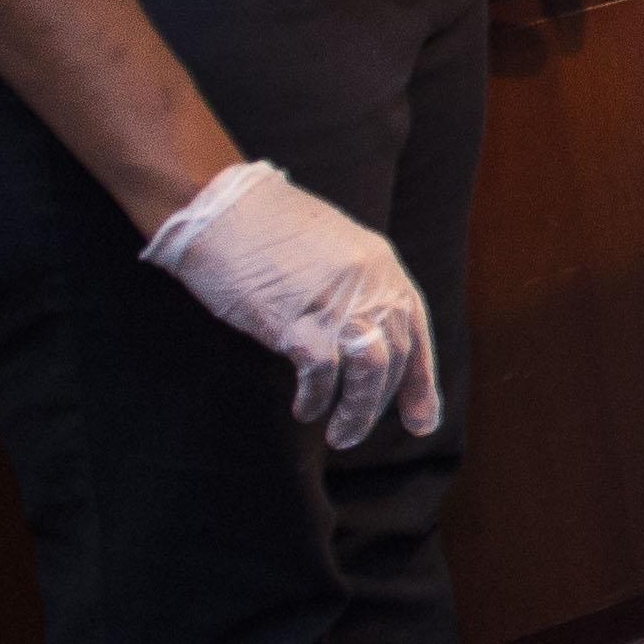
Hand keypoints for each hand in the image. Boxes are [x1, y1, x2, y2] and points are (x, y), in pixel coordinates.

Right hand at [141, 161, 443, 446]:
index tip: (422, 422)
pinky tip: (305, 409)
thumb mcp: (332, 249)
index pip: (415, 332)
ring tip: (341, 435)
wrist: (222, 207)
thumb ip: (354, 287)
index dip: (421, 382)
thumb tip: (360, 336)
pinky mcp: (297, 319)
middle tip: (358, 433)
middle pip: (396, 357)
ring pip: (370, 372)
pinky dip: (317, 398)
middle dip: (384, 403)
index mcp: (382, 266)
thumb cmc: (266, 230)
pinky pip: (321, 373)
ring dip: (358, 412)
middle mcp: (371, 284)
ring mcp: (337, 302)